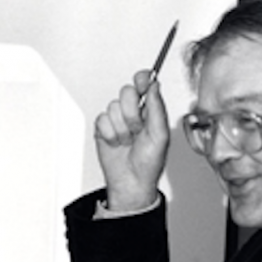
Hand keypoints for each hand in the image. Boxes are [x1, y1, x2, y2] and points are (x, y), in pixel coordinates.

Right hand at [94, 69, 169, 211]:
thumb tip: (155, 86)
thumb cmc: (149, 162)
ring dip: (122, 128)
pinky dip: (110, 134)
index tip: (142, 82)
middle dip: (132, 112)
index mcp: (150, 110)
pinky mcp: (103, 128)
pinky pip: (102, 120)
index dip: (142, 79)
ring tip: (128, 141)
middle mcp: (133, 112)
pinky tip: (117, 143)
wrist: (131, 181)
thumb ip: (157, 108)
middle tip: (137, 129)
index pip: (144, 83)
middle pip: (126, 91)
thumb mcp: (160, 135)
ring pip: (113, 107)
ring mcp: (117, 120)